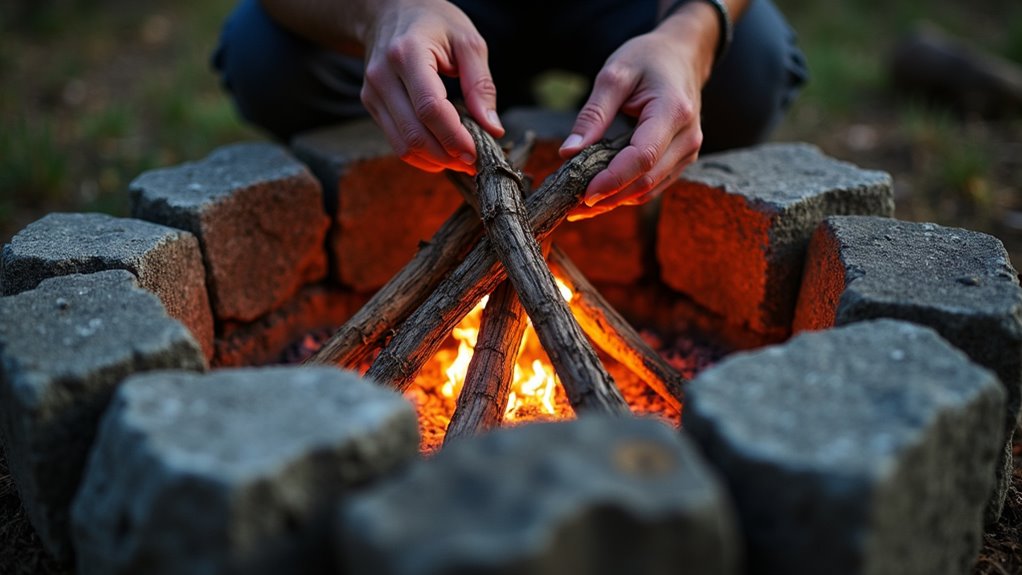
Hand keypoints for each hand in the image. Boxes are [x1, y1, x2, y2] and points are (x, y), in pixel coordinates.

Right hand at [361, 0, 503, 173]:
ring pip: (403, 145)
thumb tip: (492, 129)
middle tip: (474, 163)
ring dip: (436, 161)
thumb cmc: (433, 22)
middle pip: (415, 133)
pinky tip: (443, 153)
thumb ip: (481, 85)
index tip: (477, 152)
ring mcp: (372, 93)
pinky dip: (422, 156)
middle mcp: (382, 76)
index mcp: (407, 54)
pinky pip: (397, 142)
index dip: (454, 137)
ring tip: (461, 160)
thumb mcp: (467, 41)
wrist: (389, 10)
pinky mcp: (371, 104)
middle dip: (448, 155)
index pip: (430, 108)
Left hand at [559, 9, 715, 219]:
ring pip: (649, 190)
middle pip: (646, 181)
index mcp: (672, 111)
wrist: (682, 56)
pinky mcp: (681, 160)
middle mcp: (687, 138)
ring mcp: (688, 152)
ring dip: (614, 202)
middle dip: (607, 197)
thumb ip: (593, 114)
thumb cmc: (647, 59)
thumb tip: (568, 153)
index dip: (612, 180)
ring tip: (578, 207)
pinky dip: (625, 194)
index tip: (583, 194)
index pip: (642, 157)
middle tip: (570, 207)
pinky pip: (652, 186)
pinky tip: (599, 196)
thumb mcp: (615, 75)